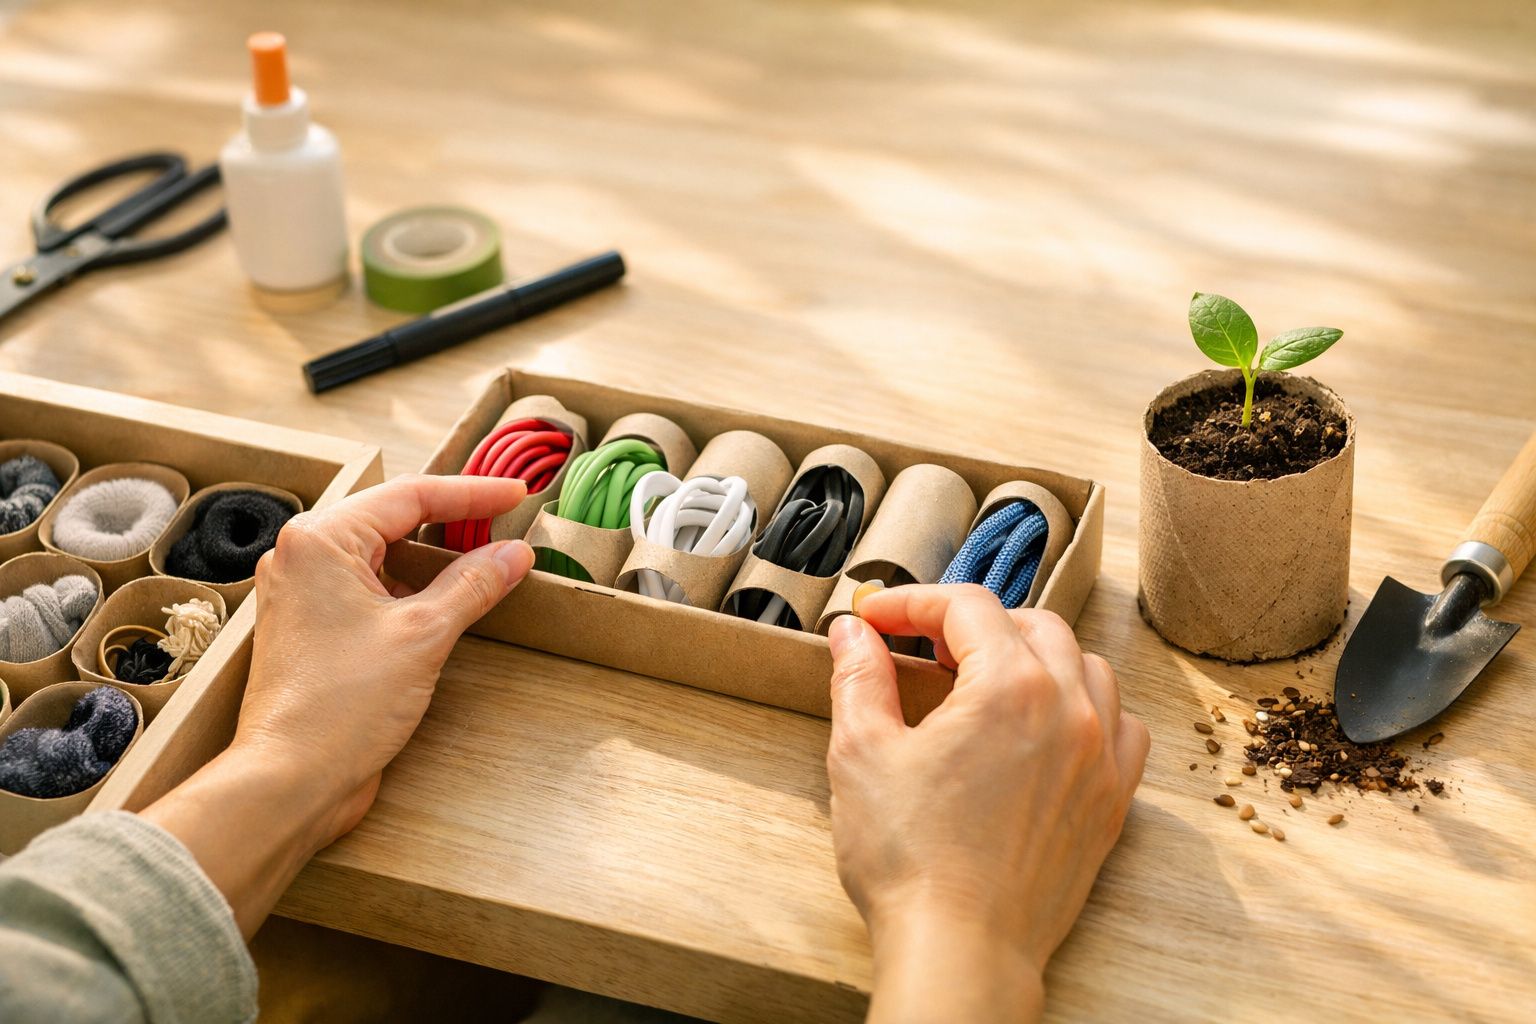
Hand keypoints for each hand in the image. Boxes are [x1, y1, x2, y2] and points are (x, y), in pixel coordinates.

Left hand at [144, 475, 532, 935]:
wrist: (290, 779)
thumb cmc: (341, 705)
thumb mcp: (424, 634)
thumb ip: (473, 584)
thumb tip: (514, 553)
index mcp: (320, 541)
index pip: (409, 497)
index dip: (470, 494)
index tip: (515, 494)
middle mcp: (303, 558)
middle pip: (392, 519)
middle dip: (451, 519)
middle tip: (504, 519)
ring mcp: (305, 595)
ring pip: (382, 555)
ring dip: (433, 557)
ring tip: (485, 557)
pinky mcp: (314, 629)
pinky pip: (371, 589)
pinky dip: (412, 588)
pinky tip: (449, 600)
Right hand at [825, 585, 1148, 1023]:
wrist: (961, 951)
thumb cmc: (910, 861)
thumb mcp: (862, 754)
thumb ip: (860, 677)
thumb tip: (853, 632)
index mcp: (1010, 687)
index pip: (966, 607)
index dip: (913, 602)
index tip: (877, 618)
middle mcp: (1071, 709)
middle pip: (1030, 624)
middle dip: (972, 623)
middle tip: (921, 647)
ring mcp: (1101, 756)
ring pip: (1084, 665)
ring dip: (1033, 655)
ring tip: (984, 678)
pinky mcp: (1112, 801)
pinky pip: (1122, 724)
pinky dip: (1088, 706)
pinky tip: (1049, 723)